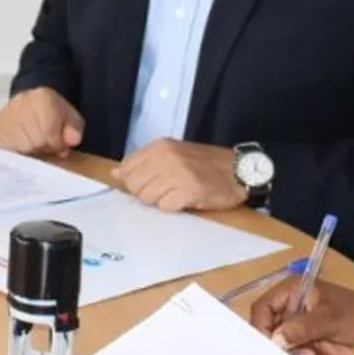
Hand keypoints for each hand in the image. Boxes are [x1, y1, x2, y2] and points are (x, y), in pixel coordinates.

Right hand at [0, 87, 84, 156]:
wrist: (31, 102)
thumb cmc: (52, 113)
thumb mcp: (70, 118)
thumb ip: (74, 129)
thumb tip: (72, 141)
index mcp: (42, 98)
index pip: (49, 131)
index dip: (57, 143)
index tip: (59, 145)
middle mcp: (19, 104)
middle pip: (34, 141)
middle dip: (44, 148)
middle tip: (46, 144)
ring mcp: (4, 116)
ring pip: (20, 148)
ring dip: (30, 151)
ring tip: (34, 143)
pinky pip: (6, 149)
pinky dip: (17, 151)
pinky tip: (22, 144)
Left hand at [112, 139, 243, 210]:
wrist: (239, 170)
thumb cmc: (204, 164)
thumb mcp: (172, 154)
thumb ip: (143, 162)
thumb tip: (115, 173)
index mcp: (160, 147)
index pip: (127, 169)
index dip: (134, 182)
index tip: (149, 185)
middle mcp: (166, 157)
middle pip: (135, 186)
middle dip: (146, 194)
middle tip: (166, 191)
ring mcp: (178, 173)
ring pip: (148, 198)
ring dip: (161, 201)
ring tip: (177, 194)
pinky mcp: (189, 190)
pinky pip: (166, 207)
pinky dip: (174, 208)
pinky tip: (186, 200)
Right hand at [249, 277, 353, 354]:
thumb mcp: (330, 319)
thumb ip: (300, 327)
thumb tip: (274, 339)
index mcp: (294, 290)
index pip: (263, 307)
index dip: (260, 326)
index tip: (268, 346)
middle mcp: (294, 307)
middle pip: (269, 328)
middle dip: (279, 344)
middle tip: (295, 354)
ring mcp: (302, 327)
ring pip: (282, 346)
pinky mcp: (312, 345)